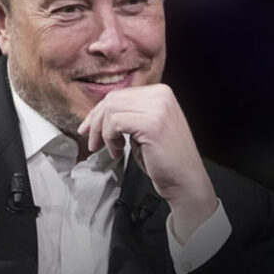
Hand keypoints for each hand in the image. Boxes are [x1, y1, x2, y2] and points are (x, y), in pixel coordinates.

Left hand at [77, 84, 216, 241]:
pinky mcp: (151, 123)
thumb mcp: (146, 127)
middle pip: (112, 99)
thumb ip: (130, 114)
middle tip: (93, 142)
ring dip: (104, 133)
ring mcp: (158, 107)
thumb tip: (99, 113)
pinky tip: (119, 151)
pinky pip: (115, 123)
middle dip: (96, 122)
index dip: (98, 113)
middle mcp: (161, 95)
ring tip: (113, 149)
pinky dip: (110, 139)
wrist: (185, 180)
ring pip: (110, 110)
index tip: (88, 129)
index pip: (119, 94)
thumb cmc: (165, 159)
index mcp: (161, 92)